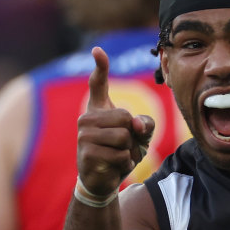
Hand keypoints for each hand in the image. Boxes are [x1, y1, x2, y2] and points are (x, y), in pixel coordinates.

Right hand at [76, 47, 154, 195]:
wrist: (103, 178)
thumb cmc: (122, 151)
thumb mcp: (141, 135)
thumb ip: (146, 124)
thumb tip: (136, 124)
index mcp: (99, 109)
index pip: (98, 83)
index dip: (100, 66)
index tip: (97, 50)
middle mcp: (87, 118)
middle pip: (125, 117)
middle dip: (133, 135)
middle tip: (125, 146)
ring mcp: (84, 135)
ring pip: (124, 137)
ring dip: (130, 151)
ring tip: (119, 156)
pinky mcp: (86, 153)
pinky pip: (121, 155)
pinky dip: (125, 164)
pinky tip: (114, 166)